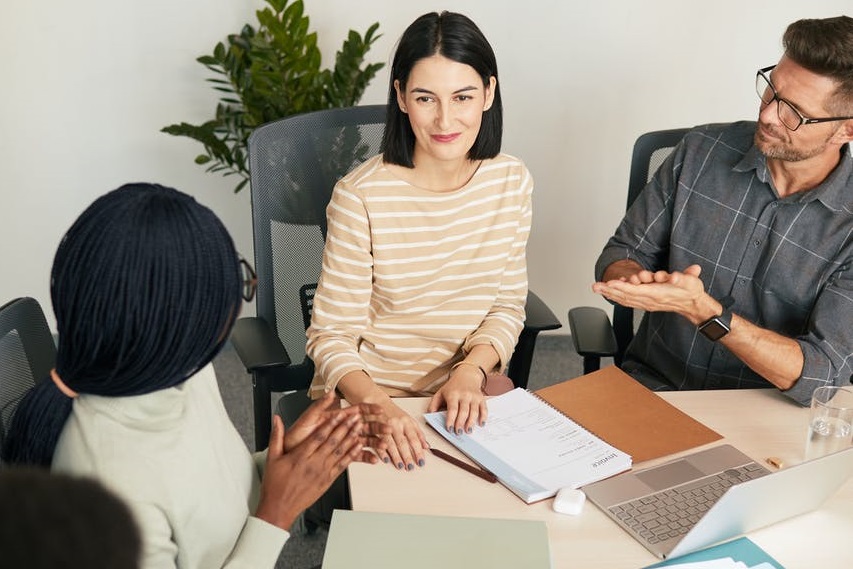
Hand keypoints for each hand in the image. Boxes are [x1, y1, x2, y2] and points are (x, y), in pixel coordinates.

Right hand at [255, 413, 363, 530]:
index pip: (318, 436)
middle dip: (345, 427)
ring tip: (359, 428)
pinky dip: (351, 455)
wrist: (279, 509)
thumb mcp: (272, 458)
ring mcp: (322, 473)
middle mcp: (313, 464)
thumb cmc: (275, 485)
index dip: (330, 423)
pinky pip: (342, 466)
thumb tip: (276, 419)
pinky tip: (358, 448)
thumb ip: (276, 436)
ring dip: (351, 438)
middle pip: (332, 442)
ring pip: (340, 452)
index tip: (339, 413)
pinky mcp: (327, 482)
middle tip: (354, 416)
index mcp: (300, 456)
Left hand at [285, 391, 389, 463]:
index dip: (369, 409)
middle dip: (378, 427)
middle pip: (364, 425)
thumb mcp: (307, 419)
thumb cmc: (296, 435)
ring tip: (384, 446)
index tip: (380, 409)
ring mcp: (342, 441)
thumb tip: (330, 392)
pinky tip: (374, 460)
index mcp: (336, 417)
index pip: (357, 410)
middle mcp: (342, 428)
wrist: (289, 453)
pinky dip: (366, 457)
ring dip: (375, 443)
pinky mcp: (340, 454)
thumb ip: (320, 406)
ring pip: (363, 440)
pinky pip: (356, 455)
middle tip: (388, 429)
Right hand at [374, 399, 428, 471]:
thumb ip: (418, 433)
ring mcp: (384, 426)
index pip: (414, 439)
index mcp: (406, 422)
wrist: (378, 402)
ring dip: (396, 456)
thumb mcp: (409, 420)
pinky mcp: (374, 429)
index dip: (418, 451)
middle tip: (411, 467)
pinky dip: (382, 452)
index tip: (421, 461)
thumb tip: (427, 446)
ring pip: (391, 443)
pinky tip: (386, 460)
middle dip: (407, 456)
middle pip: (402, 442)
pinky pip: (378, 442)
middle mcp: (396, 424)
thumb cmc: (394, 413)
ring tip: (400, 466)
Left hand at [427, 366, 487, 433]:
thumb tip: (430, 416)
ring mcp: (474, 397)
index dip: (451, 420)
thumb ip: (433, 404)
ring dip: (471, 423)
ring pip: (474, 411)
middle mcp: (464, 395)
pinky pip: (484, 409)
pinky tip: (481, 424)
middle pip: (463, 411)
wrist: (466, 375)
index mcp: (453, 394)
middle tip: (458, 432)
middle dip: (460, 423)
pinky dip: (483, 417)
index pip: (452, 409)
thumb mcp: (440, 393)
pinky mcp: (481, 398)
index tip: (449, 428)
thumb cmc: (452, 387)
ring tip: (468, 431)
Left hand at [592, 264, 709, 320]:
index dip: (623, 287)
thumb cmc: (690, 290)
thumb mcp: (690, 281)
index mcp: (657, 294)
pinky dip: (616, 297)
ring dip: (609, 294)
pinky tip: (608, 293)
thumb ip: (683, 277)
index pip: (636, 291)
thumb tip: (676, 277)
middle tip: (595, 286)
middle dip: (610, 291)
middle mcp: (649, 300)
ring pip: (624, 299)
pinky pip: (627, 301)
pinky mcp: (645, 303)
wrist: (692, 304)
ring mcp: (646, 303)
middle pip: (625, 296)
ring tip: (597, 288)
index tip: (611, 283)